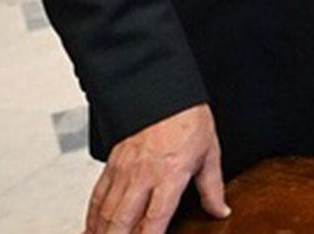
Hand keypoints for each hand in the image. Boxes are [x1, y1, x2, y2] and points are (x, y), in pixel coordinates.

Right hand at [84, 103, 228, 233]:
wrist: (163, 93)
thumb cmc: (188, 120)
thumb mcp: (210, 153)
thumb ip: (213, 188)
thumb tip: (221, 211)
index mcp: (170, 175)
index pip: (155, 218)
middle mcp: (143, 176)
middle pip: (123, 220)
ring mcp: (123, 172)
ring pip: (106, 212)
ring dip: (102, 233)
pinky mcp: (111, 165)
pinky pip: (97, 196)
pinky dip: (92, 216)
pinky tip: (92, 229)